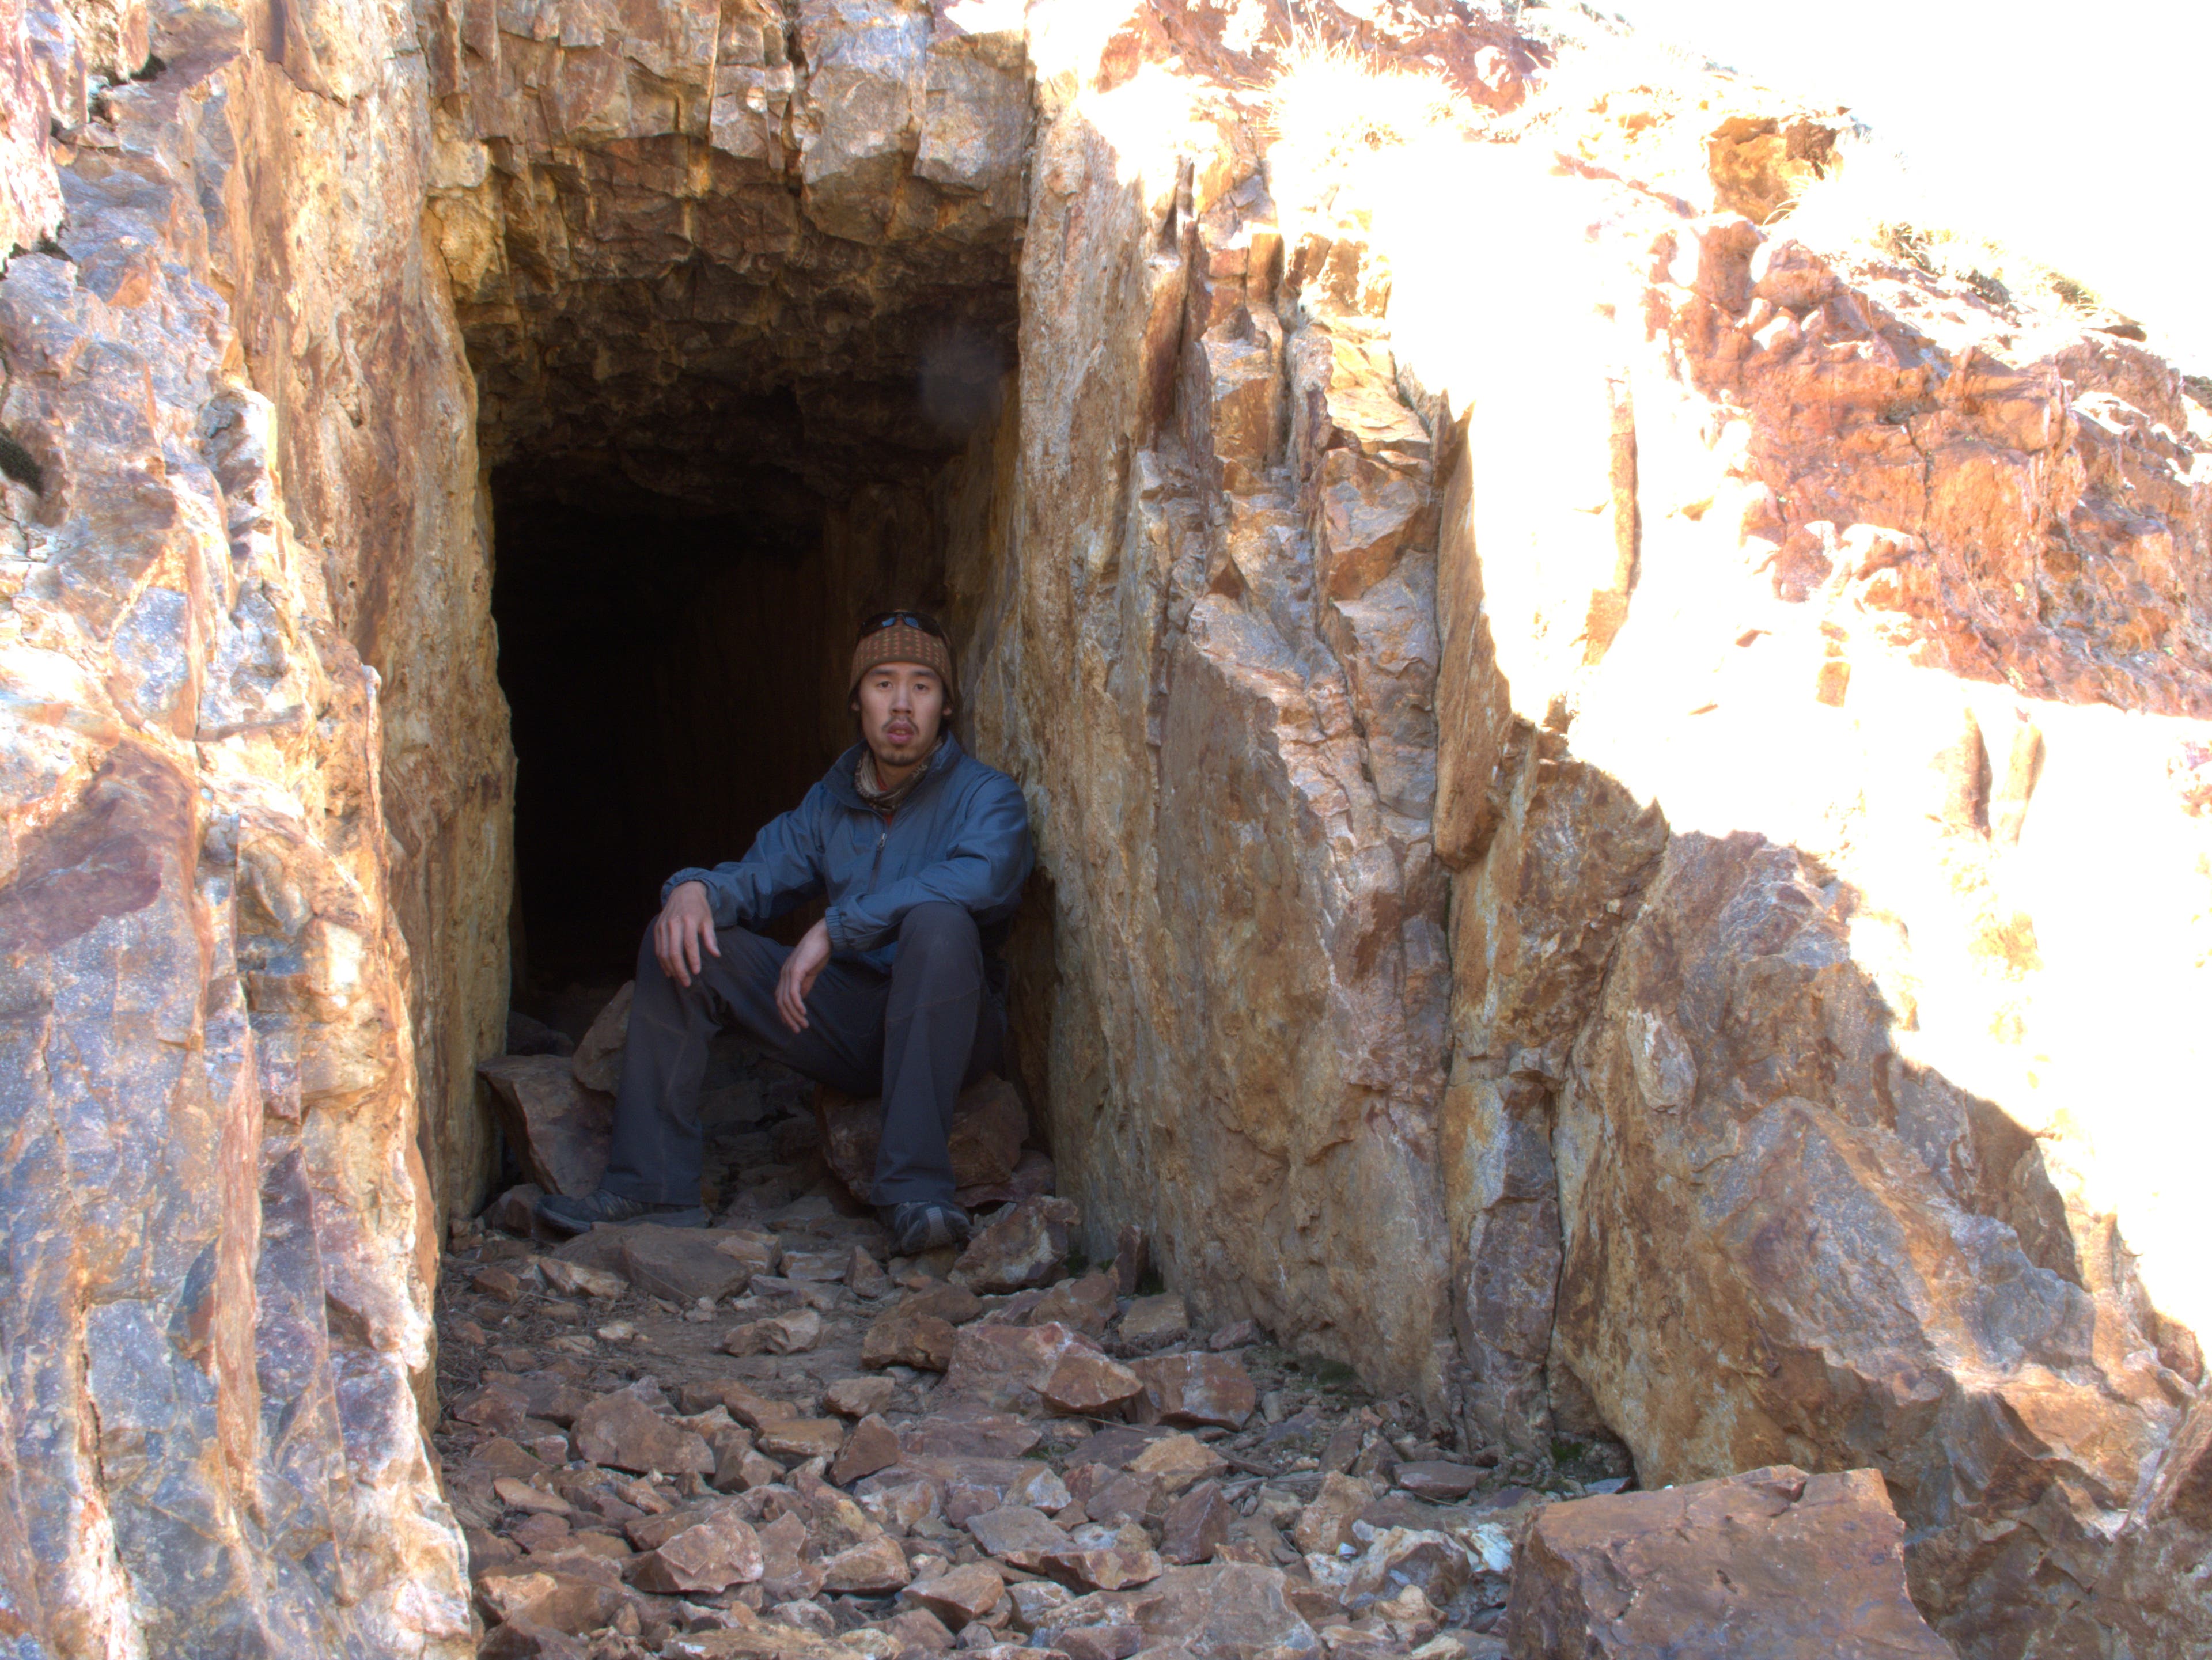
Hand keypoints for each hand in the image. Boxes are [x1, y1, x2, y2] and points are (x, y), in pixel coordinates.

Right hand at [654, 881, 719, 986]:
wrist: (683, 891)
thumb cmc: (699, 908)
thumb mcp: (708, 920)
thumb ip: (711, 938)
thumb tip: (716, 955)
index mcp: (689, 920)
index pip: (689, 943)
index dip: (692, 959)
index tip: (697, 972)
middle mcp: (673, 923)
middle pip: (674, 951)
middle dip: (680, 970)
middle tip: (687, 982)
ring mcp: (663, 926)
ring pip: (663, 953)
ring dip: (670, 969)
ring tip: (679, 979)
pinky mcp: (657, 929)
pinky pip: (658, 949)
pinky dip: (662, 962)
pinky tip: (669, 971)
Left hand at [776, 919, 831, 1033]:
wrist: (824, 936)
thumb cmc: (818, 952)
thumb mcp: (810, 972)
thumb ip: (804, 985)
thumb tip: (800, 999)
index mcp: (786, 974)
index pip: (780, 997)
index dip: (783, 1012)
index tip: (791, 1024)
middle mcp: (783, 974)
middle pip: (780, 1001)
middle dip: (788, 1018)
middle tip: (797, 1030)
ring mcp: (788, 972)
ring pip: (786, 999)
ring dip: (794, 1015)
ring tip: (803, 1025)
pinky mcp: (796, 970)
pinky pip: (793, 992)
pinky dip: (797, 1004)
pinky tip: (803, 1012)